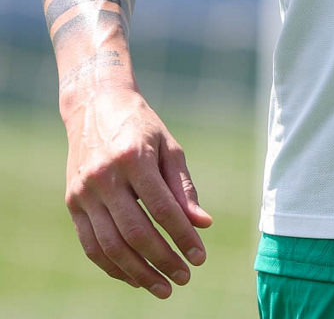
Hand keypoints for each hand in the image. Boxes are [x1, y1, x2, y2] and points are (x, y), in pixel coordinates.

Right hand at [63, 86, 212, 298]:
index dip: (182, 237)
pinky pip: (91, 245)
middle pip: (135, 233)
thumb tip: (202, 224)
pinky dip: (113, 266)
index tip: (200, 256)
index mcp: (134, 157)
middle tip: (184, 277)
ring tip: (162, 286)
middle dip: (162, 260)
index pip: (162, 209)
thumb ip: (183, 187)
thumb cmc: (141, 126)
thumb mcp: (169, 146)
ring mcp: (84, 192)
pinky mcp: (72, 203)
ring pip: (110, 246)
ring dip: (138, 273)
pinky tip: (134, 276)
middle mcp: (105, 176)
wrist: (95, 105)